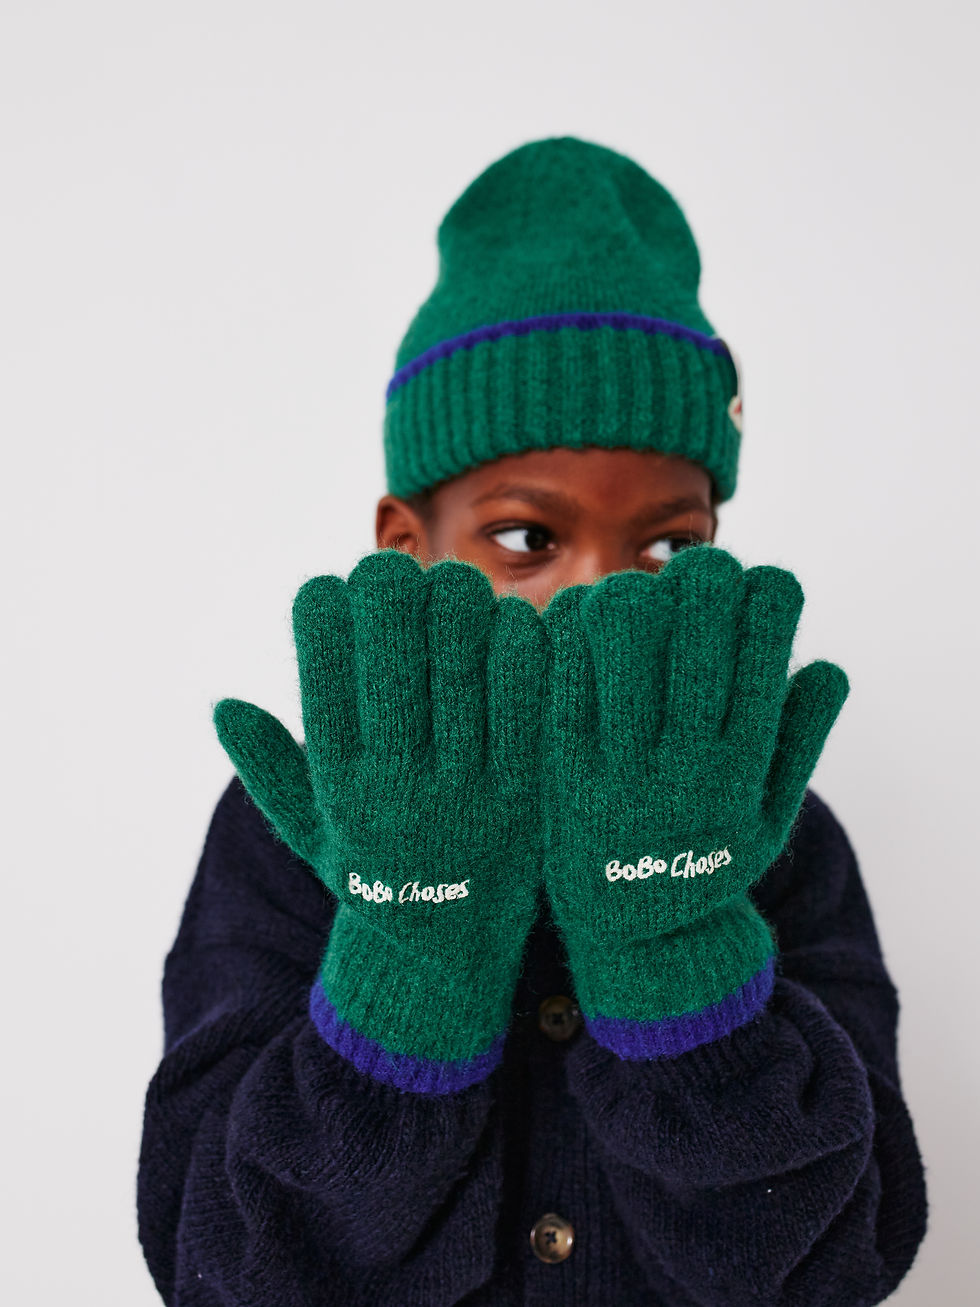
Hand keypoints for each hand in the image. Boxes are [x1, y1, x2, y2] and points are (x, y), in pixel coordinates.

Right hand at [214, 550, 546, 1090]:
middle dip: (389, 596)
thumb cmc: (373, 883)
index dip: (324, 618)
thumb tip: (223, 705)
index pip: (320, 679)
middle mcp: (395, 791)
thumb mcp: (310, 839)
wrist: (447, 966)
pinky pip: (524, 704)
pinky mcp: (524, 800)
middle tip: (394, 568)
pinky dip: (517, 650)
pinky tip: (509, 619)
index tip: (332, 586)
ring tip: (453, 584)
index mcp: (338, 792)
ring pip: (462, 668)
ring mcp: (463, 795)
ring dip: (455, 608)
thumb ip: (270, 771)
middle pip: (392, 660)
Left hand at [542, 544, 848, 1056]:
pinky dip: (573, 634)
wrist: (635, 942)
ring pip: (626, 649)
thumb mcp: (770, 819)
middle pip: (697, 644)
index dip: (766, 605)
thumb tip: (827, 666)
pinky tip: (582, 609)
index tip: (760, 580)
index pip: (764, 664)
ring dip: (637, 599)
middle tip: (701, 564)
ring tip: (637, 590)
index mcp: (741, 773)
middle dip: (705, 586)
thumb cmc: (709, 865)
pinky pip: (566, 681)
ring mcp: (622, 769)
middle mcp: (685, 768)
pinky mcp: (565, 772)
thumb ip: (800, 742)